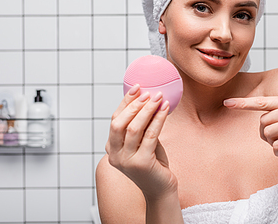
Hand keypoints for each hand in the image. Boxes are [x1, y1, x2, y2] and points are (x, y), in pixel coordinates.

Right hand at [105, 84, 177, 199]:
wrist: (161, 189)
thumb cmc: (153, 164)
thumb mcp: (142, 142)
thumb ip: (140, 126)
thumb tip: (148, 99)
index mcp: (111, 148)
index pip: (114, 120)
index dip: (125, 102)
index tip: (137, 87)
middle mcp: (115, 155)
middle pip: (119, 123)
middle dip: (134, 105)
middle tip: (149, 93)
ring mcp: (127, 160)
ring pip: (134, 128)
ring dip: (148, 110)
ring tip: (159, 98)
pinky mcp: (142, 163)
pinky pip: (150, 135)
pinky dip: (158, 119)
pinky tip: (166, 109)